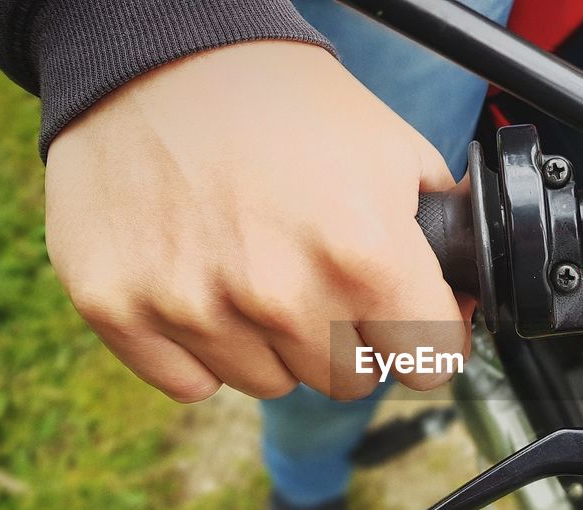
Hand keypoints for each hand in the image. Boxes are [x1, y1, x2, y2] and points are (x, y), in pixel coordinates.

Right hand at [44, 41, 470, 402]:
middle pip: (349, 381)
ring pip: (271, 384)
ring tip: (257, 269)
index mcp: (363, 255)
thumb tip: (461, 288)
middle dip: (352, 340)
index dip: (429, 339)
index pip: (429, 363)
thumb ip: (439, 228)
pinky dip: (206, 350)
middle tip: (326, 282)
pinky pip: (193, 383)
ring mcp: (195, 309)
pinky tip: (207, 288)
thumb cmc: (277, 96)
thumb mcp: (391, 147)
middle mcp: (282, 296)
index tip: (412, 323)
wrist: (157, 52)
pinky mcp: (121, 310)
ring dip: (276, 345)